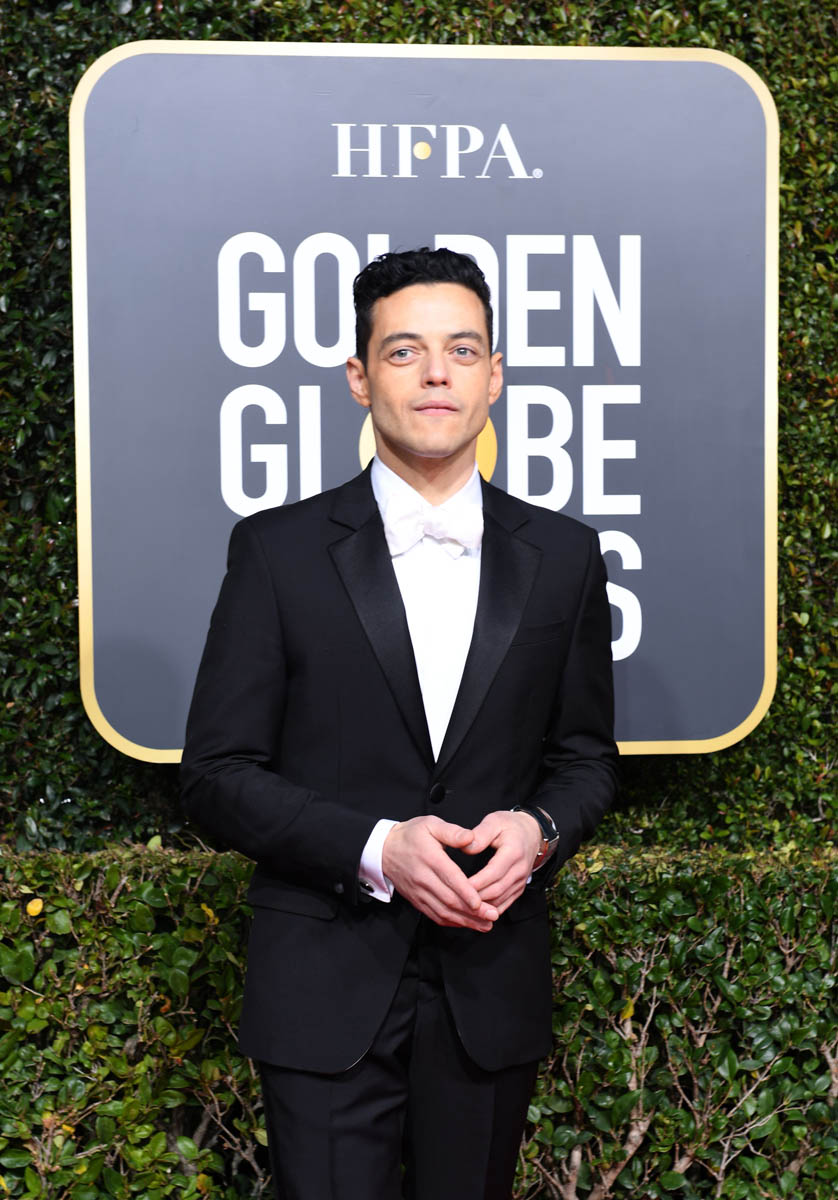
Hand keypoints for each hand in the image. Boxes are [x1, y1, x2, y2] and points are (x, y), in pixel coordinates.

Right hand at [382, 816, 498, 931]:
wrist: (384, 849)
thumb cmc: (411, 835)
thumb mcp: (431, 824)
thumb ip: (452, 832)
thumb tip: (471, 838)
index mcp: (430, 858)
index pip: (450, 878)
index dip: (466, 893)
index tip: (481, 903)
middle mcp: (423, 878)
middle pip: (449, 899)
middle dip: (472, 912)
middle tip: (492, 916)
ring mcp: (419, 892)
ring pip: (443, 911)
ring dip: (465, 921)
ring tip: (485, 925)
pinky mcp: (416, 900)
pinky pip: (434, 915)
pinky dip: (451, 922)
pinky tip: (467, 924)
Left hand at [463, 810, 541, 913]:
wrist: (531, 833)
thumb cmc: (509, 826)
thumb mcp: (494, 821)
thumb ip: (480, 833)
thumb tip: (466, 847)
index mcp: (513, 852)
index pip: (493, 873)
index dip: (476, 882)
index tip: (457, 885)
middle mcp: (520, 870)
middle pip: (496, 890)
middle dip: (475, 897)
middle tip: (454, 899)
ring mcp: (521, 881)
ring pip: (500, 900)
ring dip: (481, 906)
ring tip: (460, 906)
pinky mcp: (518, 889)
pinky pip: (504, 904)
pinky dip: (489, 910)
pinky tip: (474, 911)